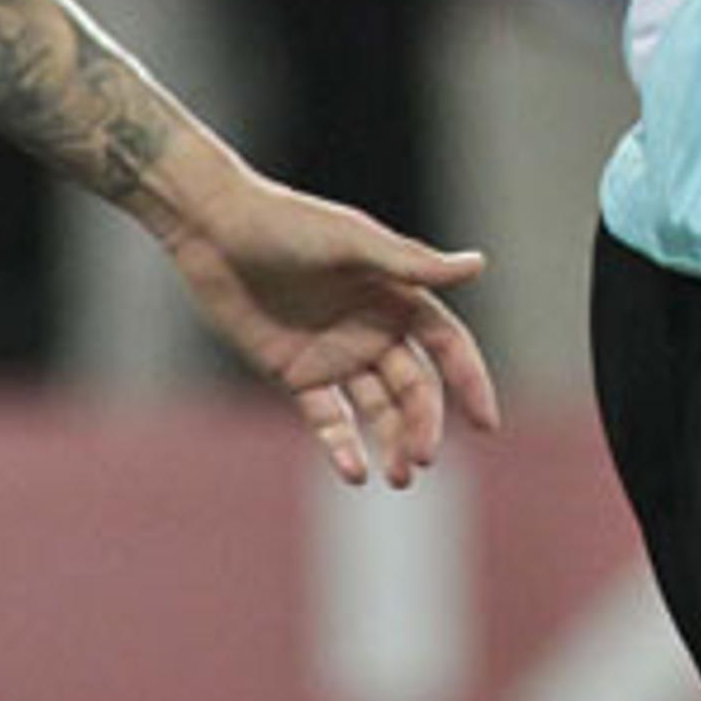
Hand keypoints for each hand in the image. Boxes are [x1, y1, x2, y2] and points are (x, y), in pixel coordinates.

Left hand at [163, 171, 501, 487]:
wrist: (214, 229)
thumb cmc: (286, 223)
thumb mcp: (351, 243)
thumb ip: (411, 264)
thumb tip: (478, 266)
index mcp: (395, 295)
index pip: (446, 345)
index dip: (470, 381)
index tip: (486, 424)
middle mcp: (371, 328)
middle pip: (413, 388)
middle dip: (423, 425)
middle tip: (421, 459)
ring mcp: (333, 354)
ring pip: (376, 410)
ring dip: (391, 442)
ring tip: (396, 477)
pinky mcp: (294, 373)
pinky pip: (327, 419)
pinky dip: (342, 447)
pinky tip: (354, 473)